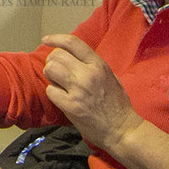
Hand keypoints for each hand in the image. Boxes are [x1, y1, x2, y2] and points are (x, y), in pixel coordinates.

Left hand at [40, 33, 141, 152]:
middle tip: (57, 71)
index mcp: (98, 65)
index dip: (56, 38)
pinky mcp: (71, 106)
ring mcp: (78, 90)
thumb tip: (72, 55)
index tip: (46, 40)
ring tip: (58, 83)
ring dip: (50, 76)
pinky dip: (53, 93)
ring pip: (50, 70)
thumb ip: (92, 64)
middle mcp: (88, 74)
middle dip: (52, 61)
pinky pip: (50, 91)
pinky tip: (61, 97)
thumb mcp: (110, 76)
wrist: (122, 130)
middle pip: (56, 55)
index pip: (72, 42)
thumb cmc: (117, 104)